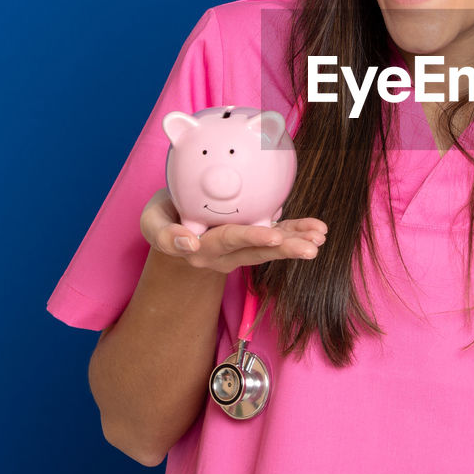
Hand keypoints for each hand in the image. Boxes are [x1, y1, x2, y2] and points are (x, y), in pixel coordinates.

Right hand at [140, 188, 326, 275]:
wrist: (173, 224)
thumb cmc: (163, 218)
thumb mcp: (153, 223)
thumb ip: (165, 235)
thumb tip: (190, 244)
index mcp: (203, 249)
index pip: (229, 241)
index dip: (251, 238)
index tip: (273, 238)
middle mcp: (226, 254)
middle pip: (258, 251)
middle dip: (286, 249)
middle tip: (312, 248)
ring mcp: (242, 249)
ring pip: (272, 247)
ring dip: (298, 242)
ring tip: (320, 238)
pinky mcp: (254, 239)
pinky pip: (277, 236)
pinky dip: (297, 232)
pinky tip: (318, 231)